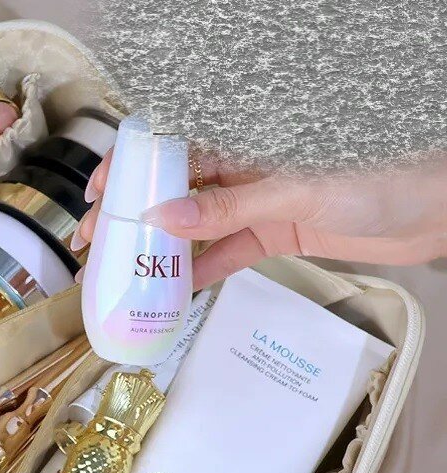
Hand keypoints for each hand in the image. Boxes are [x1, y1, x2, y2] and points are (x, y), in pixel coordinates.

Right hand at [72, 152, 446, 288]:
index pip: (174, 148)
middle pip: (176, 191)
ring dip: (162, 251)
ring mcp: (259, 202)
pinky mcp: (275, 232)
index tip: (101, 193)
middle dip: (135, 216)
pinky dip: (203, 272)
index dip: (132, 169)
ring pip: (197, 227)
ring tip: (127, 272)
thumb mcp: (295, 187)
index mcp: (247, 141)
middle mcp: (246, 168)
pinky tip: (176, 290)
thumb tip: (168, 217)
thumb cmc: (381, 173)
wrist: (434, 207)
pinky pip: (228, 252)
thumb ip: (230, 205)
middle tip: (100, 243)